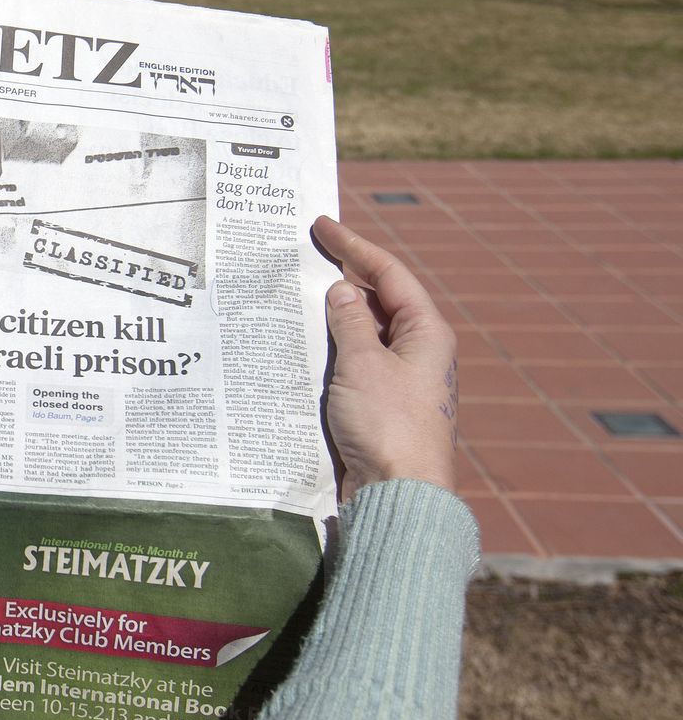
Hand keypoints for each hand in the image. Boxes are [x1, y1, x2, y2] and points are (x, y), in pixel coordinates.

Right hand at [311, 216, 457, 502]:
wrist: (397, 493)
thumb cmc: (388, 425)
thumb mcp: (363, 364)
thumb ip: (349, 322)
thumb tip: (341, 290)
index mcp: (425, 332)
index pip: (389, 274)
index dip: (354, 247)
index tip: (321, 226)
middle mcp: (417, 351)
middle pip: (377, 301)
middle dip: (342, 279)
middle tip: (302, 257)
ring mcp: (399, 379)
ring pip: (363, 333)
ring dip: (331, 316)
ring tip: (293, 296)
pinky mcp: (379, 405)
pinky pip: (353, 364)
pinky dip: (329, 349)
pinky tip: (301, 345)